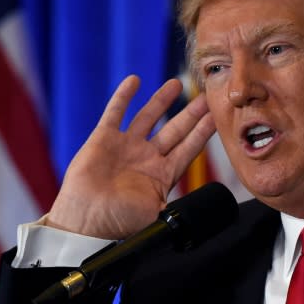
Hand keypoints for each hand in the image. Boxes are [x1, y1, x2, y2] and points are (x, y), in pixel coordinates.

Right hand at [46, 75, 215, 238]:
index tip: (216, 117)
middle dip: (191, 113)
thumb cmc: (120, 223)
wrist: (87, 222)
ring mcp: (126, 147)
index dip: (203, 132)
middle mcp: (147, 158)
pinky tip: (134, 80)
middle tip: (206, 96)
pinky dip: (124, 96)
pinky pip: (115, 113)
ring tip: (176, 83)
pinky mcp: (104, 139)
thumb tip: (199, 211)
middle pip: (175, 129)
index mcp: (163, 175)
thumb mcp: (157, 216)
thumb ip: (178, 209)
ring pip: (149, 117)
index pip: (189, 148)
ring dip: (162, 100)